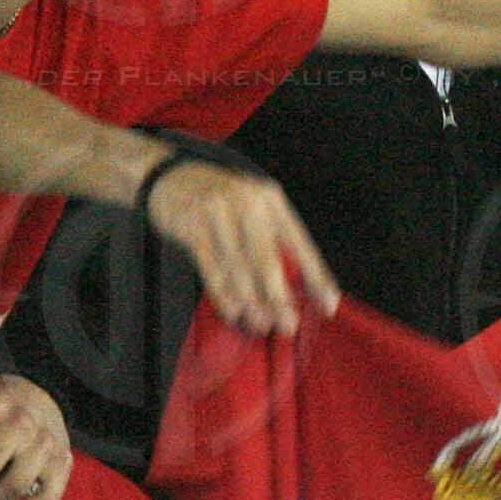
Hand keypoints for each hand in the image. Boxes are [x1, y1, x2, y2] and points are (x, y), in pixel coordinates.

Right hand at [144, 156, 341, 337]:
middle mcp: (247, 203)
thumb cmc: (223, 201)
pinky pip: (211, 269)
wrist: (172, 176)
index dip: (317, 276)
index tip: (329, 303)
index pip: (301, 243)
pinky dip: (223, 294)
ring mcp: (217, 214)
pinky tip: (234, 311)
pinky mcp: (192, 227)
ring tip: (262, 323)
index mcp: (272, 199)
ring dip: (252, 302)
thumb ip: (274, 238)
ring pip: (238, 269)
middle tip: (288, 323)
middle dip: (280, 297)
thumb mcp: (254, 206)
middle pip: (268, 260)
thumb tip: (302, 285)